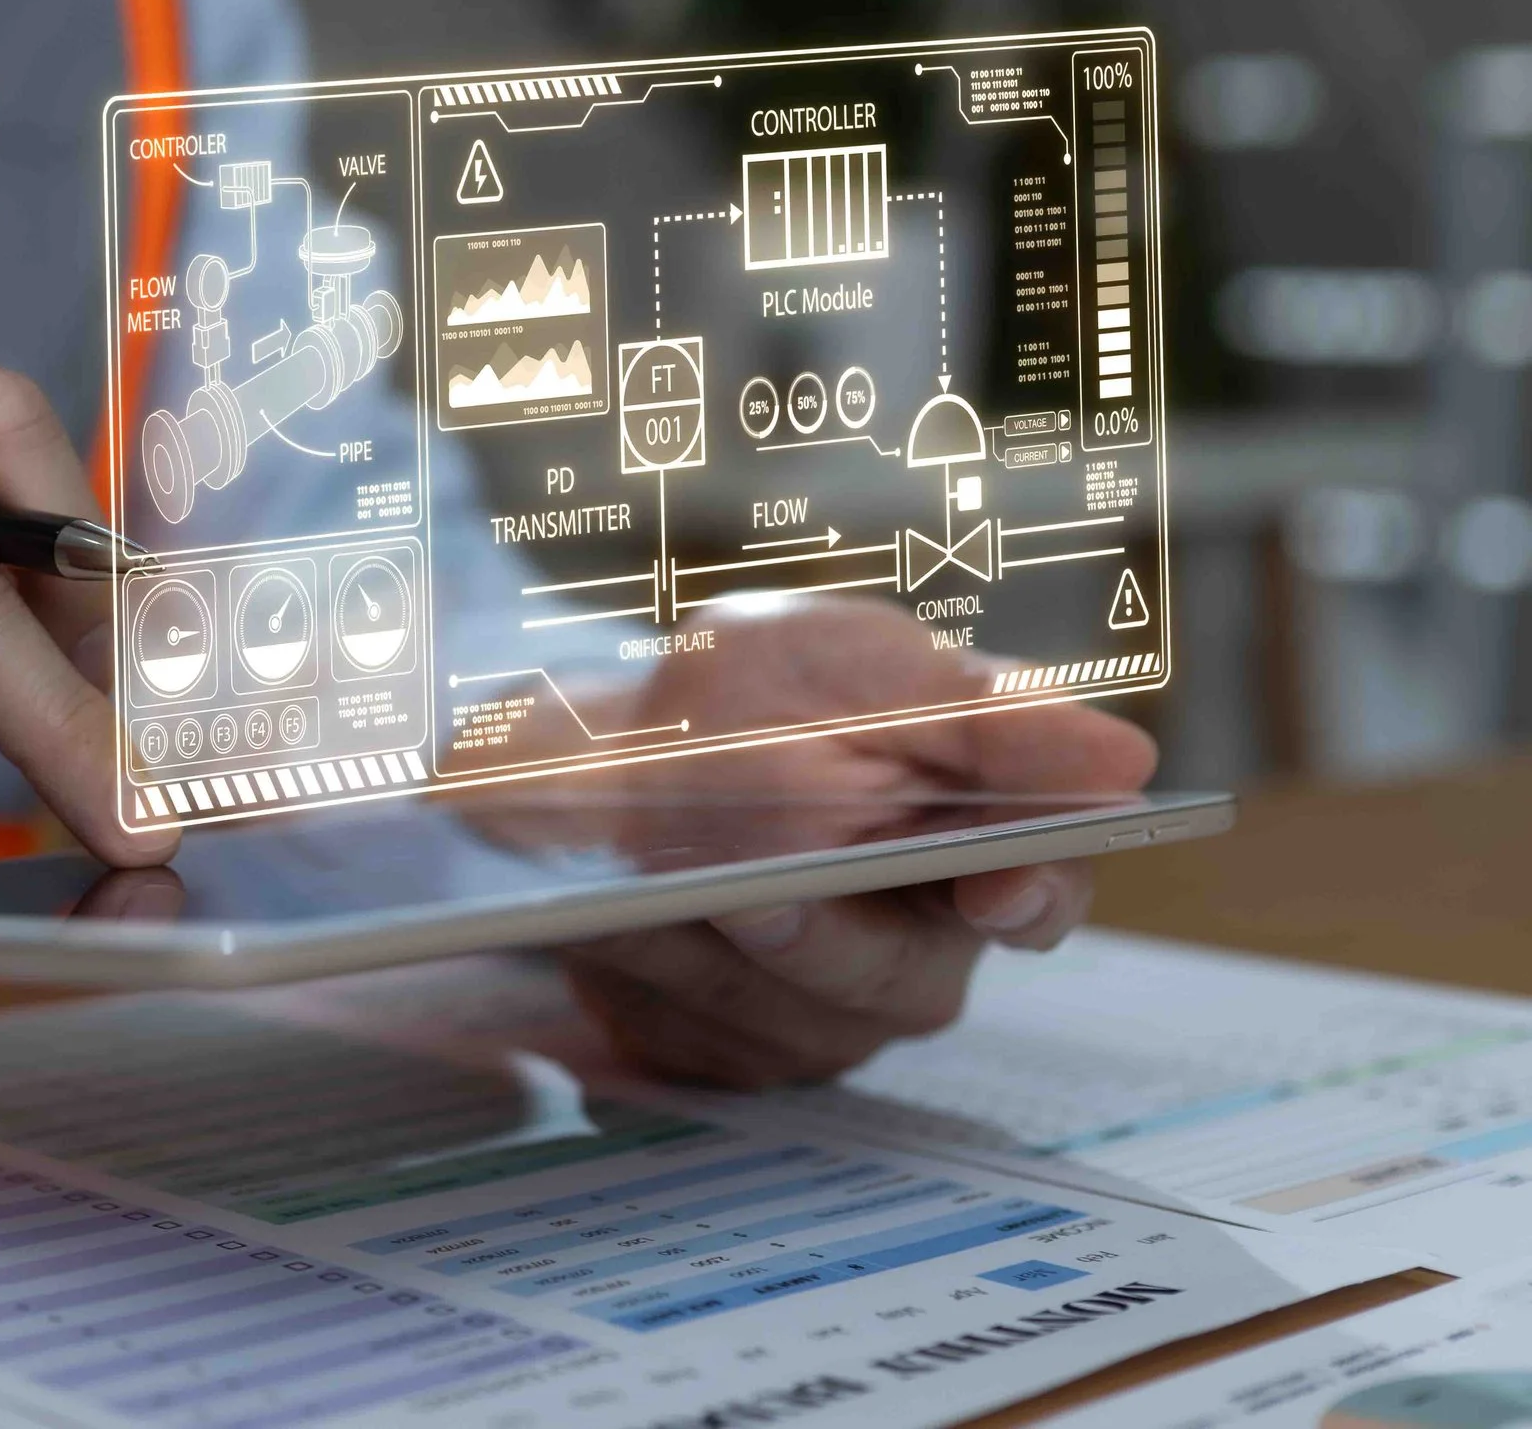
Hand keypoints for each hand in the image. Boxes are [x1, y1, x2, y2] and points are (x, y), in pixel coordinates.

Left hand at [553, 596, 1155, 1086]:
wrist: (587, 758)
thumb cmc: (736, 698)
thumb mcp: (844, 661)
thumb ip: (972, 710)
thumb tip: (1123, 760)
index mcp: (975, 839)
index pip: (1044, 890)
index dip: (1030, 897)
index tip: (994, 889)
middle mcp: (913, 943)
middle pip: (904, 982)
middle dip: (825, 937)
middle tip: (760, 897)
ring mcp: (821, 1012)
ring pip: (791, 1018)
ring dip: (714, 948)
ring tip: (656, 888)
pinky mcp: (727, 1050)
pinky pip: (698, 1042)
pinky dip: (649, 975)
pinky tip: (609, 926)